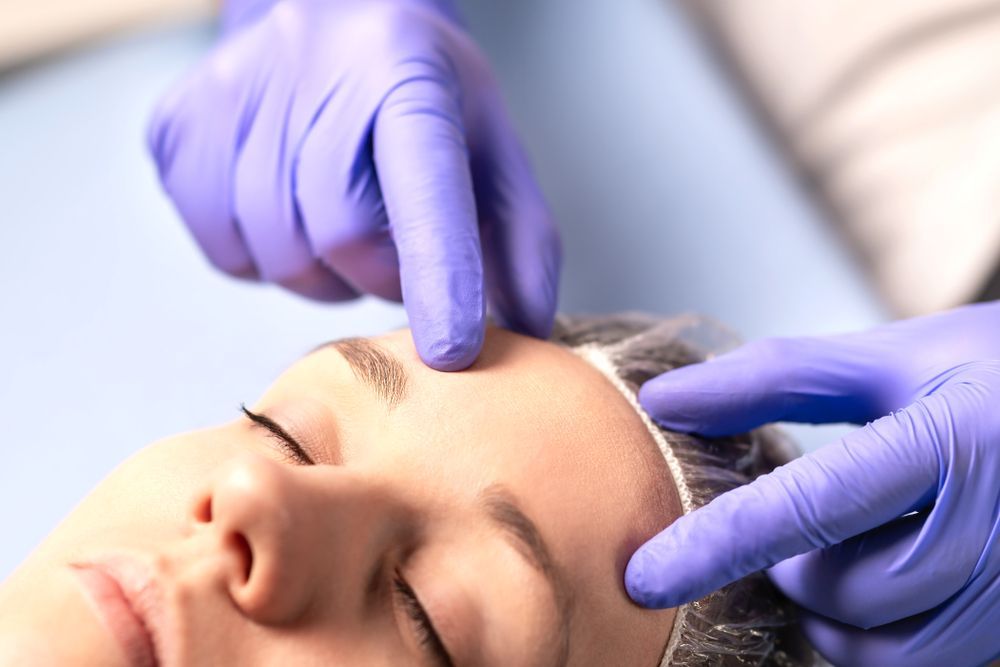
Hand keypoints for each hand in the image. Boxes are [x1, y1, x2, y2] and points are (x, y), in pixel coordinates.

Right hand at [148, 0, 559, 369]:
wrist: (326, 18)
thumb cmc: (420, 96)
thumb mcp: (490, 149)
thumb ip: (521, 240)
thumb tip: (526, 328)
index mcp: (406, 72)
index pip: (424, 186)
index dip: (438, 273)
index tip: (450, 350)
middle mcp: (311, 69)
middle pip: (341, 237)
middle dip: (379, 273)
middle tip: (393, 245)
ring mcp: (230, 96)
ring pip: (281, 257)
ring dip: (323, 270)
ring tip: (339, 216)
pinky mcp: (176, 129)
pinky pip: (226, 252)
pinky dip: (264, 258)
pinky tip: (286, 209)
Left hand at [628, 302, 999, 666]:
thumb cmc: (987, 372)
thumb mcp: (888, 358)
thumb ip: (775, 377)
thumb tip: (663, 400)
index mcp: (950, 440)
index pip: (814, 503)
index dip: (720, 544)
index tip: (645, 576)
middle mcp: (995, 522)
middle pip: (851, 589)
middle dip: (790, 568)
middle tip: (782, 527)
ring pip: (887, 643)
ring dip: (828, 610)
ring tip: (827, 554)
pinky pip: (923, 660)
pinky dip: (870, 637)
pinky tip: (868, 584)